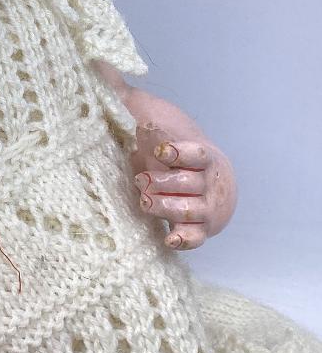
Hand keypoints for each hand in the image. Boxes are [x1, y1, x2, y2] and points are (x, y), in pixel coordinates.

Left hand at [132, 123, 236, 249]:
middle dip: (161, 182)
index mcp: (206, 158)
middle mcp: (211, 185)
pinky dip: (184, 240)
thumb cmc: (185, 160)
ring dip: (164, 207)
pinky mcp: (201, 230)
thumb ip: (154, 126)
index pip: (196, 155)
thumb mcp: (173, 139)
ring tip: (145, 201)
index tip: (158, 151)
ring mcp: (208, 209)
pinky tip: (169, 239)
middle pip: (187, 183)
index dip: (178, 153)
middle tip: (140, 179)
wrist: (216, 184)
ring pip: (188, 210)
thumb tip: (135, 112)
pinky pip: (195, 238)